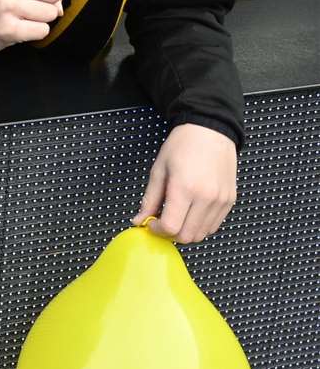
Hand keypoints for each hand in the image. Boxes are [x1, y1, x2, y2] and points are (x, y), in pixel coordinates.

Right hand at [0, 0, 65, 52]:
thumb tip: (59, 9)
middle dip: (50, 1)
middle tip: (30, 3)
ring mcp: (5, 6)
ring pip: (52, 12)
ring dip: (42, 17)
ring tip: (25, 15)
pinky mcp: (8, 29)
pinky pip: (43, 30)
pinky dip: (36, 31)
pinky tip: (22, 27)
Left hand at [132, 124, 237, 243]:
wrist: (210, 132)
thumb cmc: (182, 146)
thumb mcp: (158, 170)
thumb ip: (149, 199)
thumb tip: (139, 220)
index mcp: (185, 188)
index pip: (171, 227)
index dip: (157, 230)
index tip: (151, 223)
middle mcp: (206, 198)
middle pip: (187, 236)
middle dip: (171, 234)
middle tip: (161, 221)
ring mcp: (221, 201)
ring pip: (202, 234)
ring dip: (186, 231)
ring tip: (177, 215)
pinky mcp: (230, 201)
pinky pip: (214, 226)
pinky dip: (200, 226)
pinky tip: (191, 212)